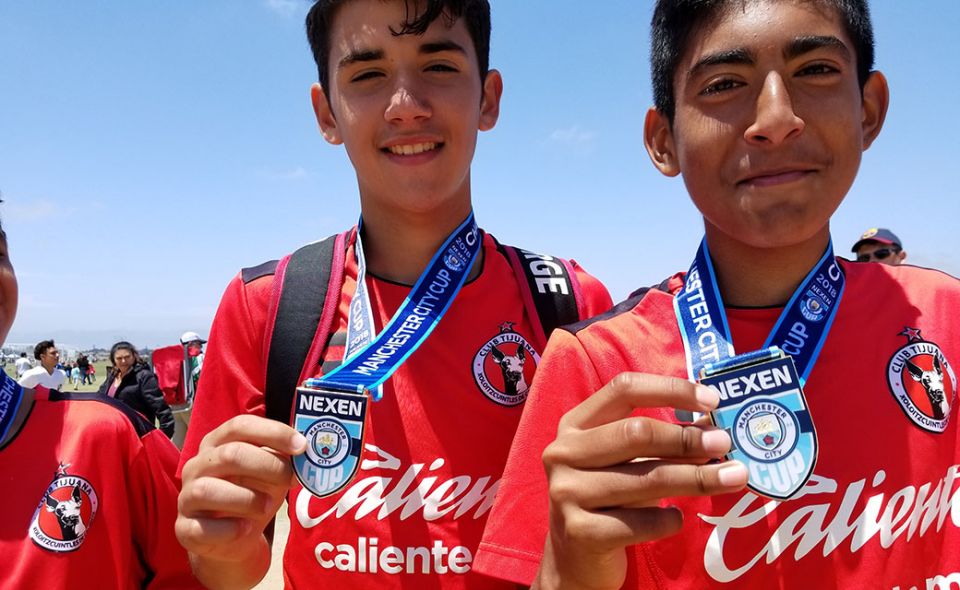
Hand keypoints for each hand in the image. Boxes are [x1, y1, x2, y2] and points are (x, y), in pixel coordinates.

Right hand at [176, 414, 306, 588]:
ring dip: (248, 498)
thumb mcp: (271, 473)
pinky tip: (245, 529)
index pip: (240, 425)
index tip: (302, 445)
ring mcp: (186, 497)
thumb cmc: (253, 495)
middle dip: (268, 466)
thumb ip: (282, 458)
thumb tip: (305, 448)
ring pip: (208, 490)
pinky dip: (229, 529)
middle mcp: (197, 465)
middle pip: (230, 454)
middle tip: (291, 479)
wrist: (233, 537)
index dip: (273, 432)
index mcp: (218, 443)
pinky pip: (201, 528)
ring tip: (268, 506)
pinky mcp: (185, 529)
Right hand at [536, 373, 747, 589]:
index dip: (670, 390)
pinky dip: (668, 519)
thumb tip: (713, 425)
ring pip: (646, 478)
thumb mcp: (624, 462)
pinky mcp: (579, 531)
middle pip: (635, 434)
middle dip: (687, 439)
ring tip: (732, 477)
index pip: (623, 389)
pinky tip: (676, 518)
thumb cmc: (607, 497)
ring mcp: (567, 492)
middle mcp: (562, 453)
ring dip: (696, 478)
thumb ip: (659, 441)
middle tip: (725, 444)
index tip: (712, 401)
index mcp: (574, 425)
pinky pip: (641, 522)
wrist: (573, 557)